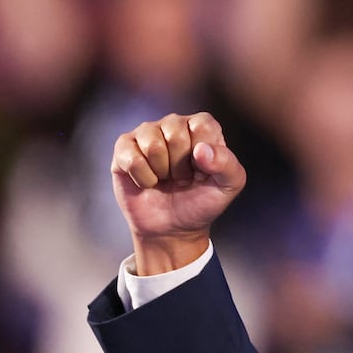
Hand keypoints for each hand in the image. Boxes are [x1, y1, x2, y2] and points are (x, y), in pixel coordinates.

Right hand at [111, 112, 245, 273]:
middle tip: (181, 178)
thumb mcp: (229, 186)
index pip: (202, 126)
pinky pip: (131, 157)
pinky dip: (142, 178)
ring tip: (165, 179)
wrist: (172, 228)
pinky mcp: (124, 148)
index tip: (202, 172)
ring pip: (152, 145)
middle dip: (180, 167)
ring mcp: (146, 133)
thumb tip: (201, 150)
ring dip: (161, 172)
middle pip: (175, 135)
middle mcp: (173, 123)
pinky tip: (148, 182)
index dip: (203, 156)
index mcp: (201, 126)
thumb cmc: (202, 202)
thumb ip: (227, 164)